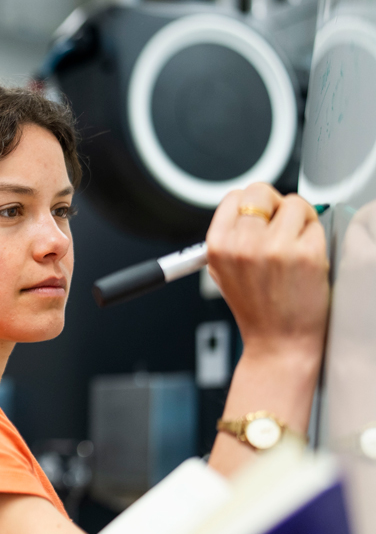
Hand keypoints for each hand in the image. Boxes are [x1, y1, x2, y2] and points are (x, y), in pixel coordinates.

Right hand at [204, 183, 328, 475]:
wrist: (279, 342)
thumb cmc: (256, 309)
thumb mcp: (222, 272)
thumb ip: (230, 237)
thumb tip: (248, 207)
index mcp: (217, 246)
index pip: (235, 196)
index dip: (252, 204)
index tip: (262, 216)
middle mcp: (242, 244)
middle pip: (261, 191)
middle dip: (274, 205)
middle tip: (280, 226)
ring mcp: (274, 247)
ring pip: (293, 203)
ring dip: (299, 220)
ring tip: (294, 246)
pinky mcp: (306, 254)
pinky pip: (315, 224)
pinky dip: (314, 236)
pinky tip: (306, 258)